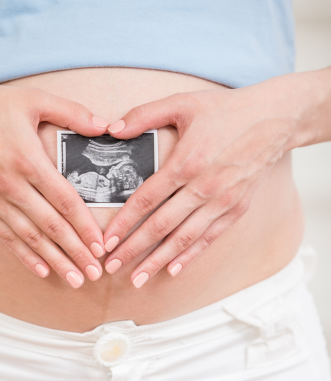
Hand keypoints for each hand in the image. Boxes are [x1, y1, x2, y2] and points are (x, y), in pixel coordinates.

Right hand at [0, 65, 108, 287]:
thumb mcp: (34, 100)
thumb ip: (72, 113)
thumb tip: (105, 127)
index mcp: (28, 160)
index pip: (64, 201)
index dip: (85, 226)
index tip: (100, 246)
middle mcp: (11, 185)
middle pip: (50, 226)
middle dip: (75, 252)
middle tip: (94, 273)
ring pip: (29, 237)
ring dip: (54, 260)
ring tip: (74, 279)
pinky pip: (5, 237)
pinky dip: (23, 255)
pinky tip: (40, 269)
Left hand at [103, 75, 304, 286]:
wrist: (273, 119)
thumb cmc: (226, 111)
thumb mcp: (182, 103)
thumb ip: (143, 115)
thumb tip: (111, 129)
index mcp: (186, 163)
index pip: (146, 200)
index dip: (124, 223)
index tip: (106, 240)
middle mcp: (203, 188)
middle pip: (161, 226)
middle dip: (133, 249)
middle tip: (111, 266)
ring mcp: (222, 202)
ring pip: (184, 239)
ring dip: (158, 260)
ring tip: (137, 278)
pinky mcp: (237, 209)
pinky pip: (209, 238)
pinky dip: (191, 256)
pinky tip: (174, 270)